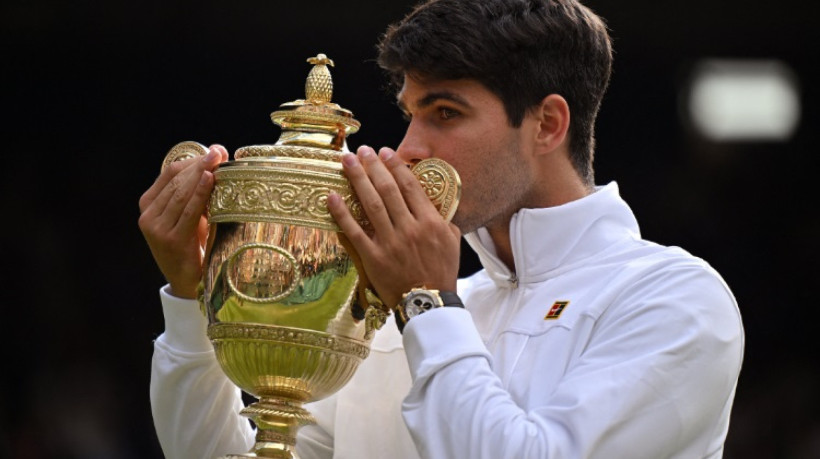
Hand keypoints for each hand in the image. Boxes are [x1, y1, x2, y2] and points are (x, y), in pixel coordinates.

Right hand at [138, 145, 228, 298]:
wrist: (190, 282)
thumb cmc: (195, 245)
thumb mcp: (191, 216)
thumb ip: (197, 192)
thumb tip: (217, 157)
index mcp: (149, 205)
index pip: (170, 173)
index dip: (193, 160)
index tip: (214, 151)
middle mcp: (148, 215)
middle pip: (176, 181)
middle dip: (200, 164)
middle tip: (220, 152)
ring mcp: (157, 228)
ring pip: (182, 193)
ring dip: (202, 174)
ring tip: (218, 161)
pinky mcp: (171, 240)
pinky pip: (189, 211)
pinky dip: (200, 193)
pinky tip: (211, 180)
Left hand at [327, 146, 460, 308]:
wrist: (428, 303)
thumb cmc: (441, 272)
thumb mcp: (452, 241)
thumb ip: (442, 218)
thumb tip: (432, 198)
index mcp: (430, 222)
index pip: (410, 186)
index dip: (396, 166)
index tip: (386, 152)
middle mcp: (409, 229)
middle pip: (388, 190)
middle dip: (374, 166)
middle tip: (363, 150)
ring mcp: (390, 243)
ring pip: (371, 205)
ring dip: (358, 180)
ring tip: (348, 161)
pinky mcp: (373, 258)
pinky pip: (354, 232)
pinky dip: (342, 213)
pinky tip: (331, 196)